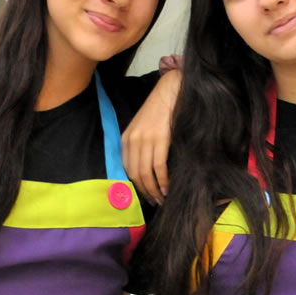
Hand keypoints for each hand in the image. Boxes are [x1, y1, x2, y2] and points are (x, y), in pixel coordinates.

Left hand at [122, 67, 180, 204]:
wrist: (170, 92)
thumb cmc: (159, 112)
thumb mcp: (142, 128)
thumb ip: (140, 146)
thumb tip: (146, 171)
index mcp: (126, 138)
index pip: (126, 169)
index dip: (135, 186)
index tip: (144, 195)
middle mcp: (132, 140)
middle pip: (135, 174)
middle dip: (144, 191)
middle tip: (154, 202)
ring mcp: (145, 139)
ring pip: (146, 173)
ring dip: (154, 190)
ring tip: (161, 199)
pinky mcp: (160, 139)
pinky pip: (158, 166)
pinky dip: (163, 180)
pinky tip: (167, 188)